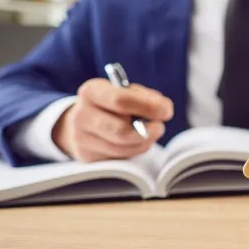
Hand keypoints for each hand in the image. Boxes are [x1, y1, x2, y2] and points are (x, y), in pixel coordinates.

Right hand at [53, 78, 173, 162]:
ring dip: (144, 142)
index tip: (166, 111)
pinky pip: (119, 157)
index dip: (148, 107)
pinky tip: (136, 142)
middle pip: (121, 130)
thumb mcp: (127, 91)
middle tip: (160, 127)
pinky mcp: (87, 156)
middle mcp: (82, 115)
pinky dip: (134, 150)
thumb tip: (164, 109)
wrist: (83, 121)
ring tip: (150, 133)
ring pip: (122, 148)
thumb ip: (147, 97)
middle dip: (148, 131)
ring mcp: (81, 138)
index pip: (120, 101)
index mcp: (92, 91)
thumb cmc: (113, 103)